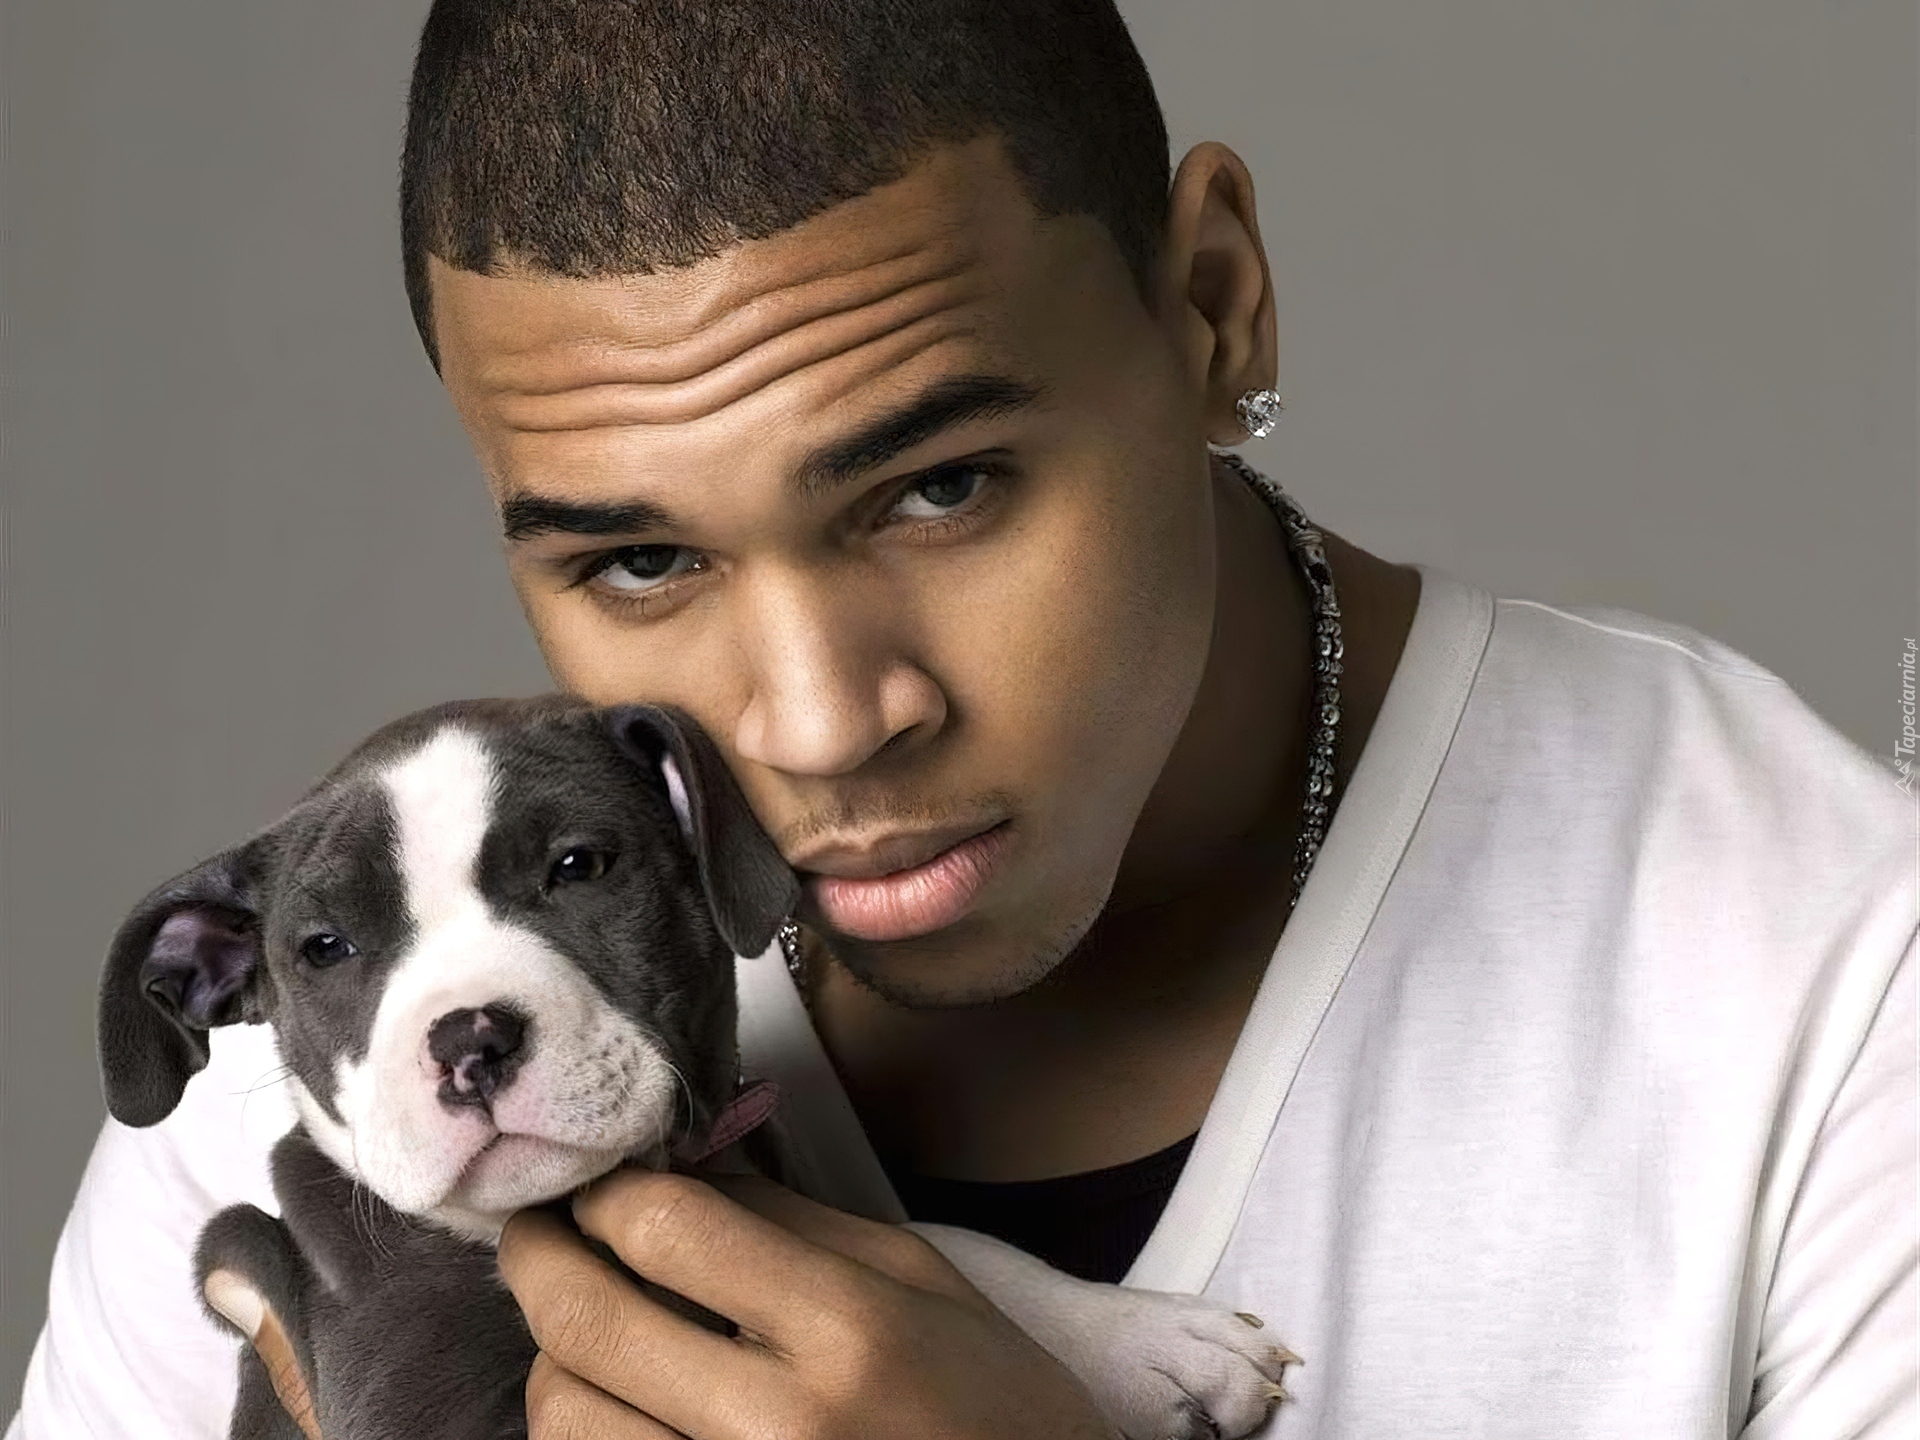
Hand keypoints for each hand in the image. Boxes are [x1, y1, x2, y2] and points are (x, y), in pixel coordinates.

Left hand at [497, 1170, 1118, 1438]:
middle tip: (536, 1226)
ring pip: (564, 1415)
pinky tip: (620, 1404)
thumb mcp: (922, 1282)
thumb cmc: (997, 1409)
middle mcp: (774, 1427)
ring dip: (555, 1357)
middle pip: (587, 1320)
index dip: (607, 1189)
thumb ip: (796, 1221)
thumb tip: (679, 1166)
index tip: (599, 1177)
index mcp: (845, 1331)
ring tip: (587, 1330)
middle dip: (538, 1253)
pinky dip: (588, 1430)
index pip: (667, 1227)